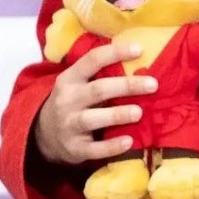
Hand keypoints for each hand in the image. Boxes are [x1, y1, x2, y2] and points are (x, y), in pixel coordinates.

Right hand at [34, 41, 157, 165]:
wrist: (46, 134)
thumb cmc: (74, 102)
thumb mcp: (78, 84)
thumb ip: (100, 74)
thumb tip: (140, 58)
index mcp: (69, 79)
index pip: (92, 60)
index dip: (115, 52)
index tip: (139, 49)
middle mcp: (67, 100)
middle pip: (98, 90)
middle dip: (126, 86)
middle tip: (153, 84)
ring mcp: (69, 125)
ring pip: (92, 119)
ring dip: (117, 115)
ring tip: (139, 112)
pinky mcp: (74, 149)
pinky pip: (94, 149)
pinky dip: (112, 146)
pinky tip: (129, 142)